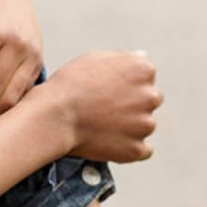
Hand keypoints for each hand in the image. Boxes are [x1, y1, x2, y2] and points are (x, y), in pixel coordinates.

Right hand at [40, 50, 160, 162]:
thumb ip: (124, 58)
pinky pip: (143, 150)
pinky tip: (111, 141)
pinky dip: (130, 147)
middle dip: (134, 104)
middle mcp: (151, 96)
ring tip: (103, 125)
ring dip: (132, 126)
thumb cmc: (71, 83)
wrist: (55, 115)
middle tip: (107, 109)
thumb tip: (142, 56)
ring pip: (145, 125)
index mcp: (144, 70)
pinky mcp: (136, 149)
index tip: (110, 90)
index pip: (146, 78)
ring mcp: (145, 124)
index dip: (127, 84)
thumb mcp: (95, 58)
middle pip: (149, 100)